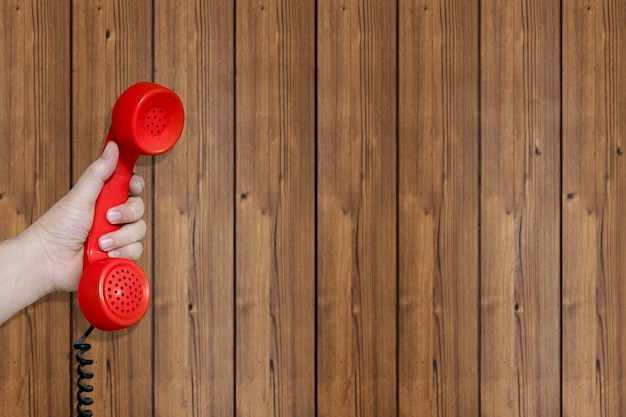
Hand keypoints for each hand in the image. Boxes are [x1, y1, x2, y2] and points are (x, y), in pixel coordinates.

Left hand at [29, 142, 146, 292]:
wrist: (49, 260)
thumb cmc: (57, 227)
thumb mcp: (80, 195)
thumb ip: (99, 172)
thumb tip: (112, 148)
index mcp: (104, 198)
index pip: (131, 187)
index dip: (136, 186)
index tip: (132, 187)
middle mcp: (112, 216)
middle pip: (139, 209)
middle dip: (126, 214)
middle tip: (108, 218)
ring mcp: (116, 235)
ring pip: (139, 231)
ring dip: (121, 237)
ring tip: (101, 242)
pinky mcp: (118, 254)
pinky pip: (136, 251)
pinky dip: (123, 252)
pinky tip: (107, 253)